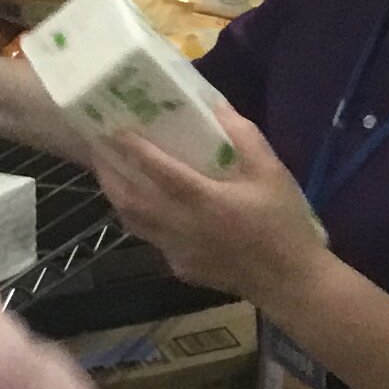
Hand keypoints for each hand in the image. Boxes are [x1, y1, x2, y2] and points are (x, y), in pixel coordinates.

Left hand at [89, 104, 326, 311]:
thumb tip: (217, 106)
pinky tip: (144, 206)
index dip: (132, 150)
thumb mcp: (272, 172)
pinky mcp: (179, 267)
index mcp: (204, 200)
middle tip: (99, 151)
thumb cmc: (283, 223)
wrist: (289, 282)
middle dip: (109, 174)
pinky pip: (151, 238)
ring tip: (110, 174)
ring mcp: (176, 250)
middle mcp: (182, 226)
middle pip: (130, 200)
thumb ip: (244, 137)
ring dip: (117, 197)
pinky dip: (140, 219)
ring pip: (133, 222)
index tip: (111, 130)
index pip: (158, 171)